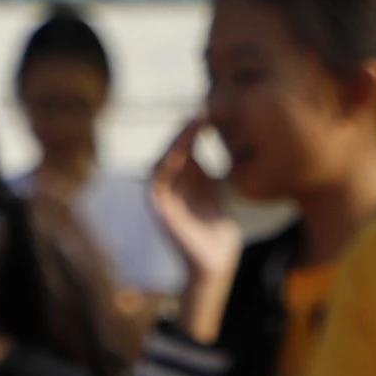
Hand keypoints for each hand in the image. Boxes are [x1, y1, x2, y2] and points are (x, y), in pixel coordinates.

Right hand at [149, 124, 242, 337]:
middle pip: (171, 149)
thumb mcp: (218, 192)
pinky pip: (156, 181)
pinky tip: (180, 150)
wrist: (216, 262)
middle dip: (183, 130)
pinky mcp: (159, 209)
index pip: (183, 147)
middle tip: (200, 112)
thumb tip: (215, 140)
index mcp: (183, 180)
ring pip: (162, 160)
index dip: (192, 130)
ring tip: (191, 126)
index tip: (208, 113)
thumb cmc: (218, 230)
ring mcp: (162, 196)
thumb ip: (211, 170)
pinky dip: (165, 163)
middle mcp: (169, 185)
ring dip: (175, 142)